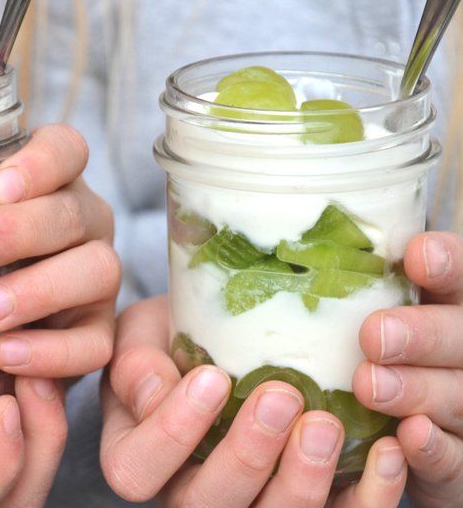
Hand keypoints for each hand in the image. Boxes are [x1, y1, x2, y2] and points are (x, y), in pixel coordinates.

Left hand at [0, 124, 120, 380]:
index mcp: (53, 181)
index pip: (66, 149)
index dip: (39, 164)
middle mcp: (84, 221)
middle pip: (73, 211)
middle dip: (19, 230)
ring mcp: (96, 276)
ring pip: (98, 271)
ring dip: (38, 290)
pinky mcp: (97, 332)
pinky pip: (94, 343)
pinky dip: (53, 352)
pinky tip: (6, 357)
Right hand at [101, 295, 406, 506]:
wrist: (215, 346)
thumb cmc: (171, 339)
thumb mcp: (141, 336)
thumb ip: (137, 359)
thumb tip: (152, 388)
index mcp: (138, 456)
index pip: (138, 468)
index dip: (173, 432)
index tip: (212, 377)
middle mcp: (187, 495)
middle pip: (208, 506)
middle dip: (248, 456)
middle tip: (282, 396)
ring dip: (303, 482)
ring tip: (327, 424)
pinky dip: (366, 497)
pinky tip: (385, 453)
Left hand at [354, 231, 462, 506]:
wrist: (414, 433)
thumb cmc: (377, 351)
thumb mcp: (370, 310)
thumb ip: (349, 285)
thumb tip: (267, 252)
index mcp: (447, 303)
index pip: (458, 273)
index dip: (445, 263)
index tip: (416, 256)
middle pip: (459, 337)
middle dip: (420, 334)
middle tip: (373, 335)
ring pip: (455, 395)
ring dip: (415, 390)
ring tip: (367, 385)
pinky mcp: (459, 458)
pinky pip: (454, 456)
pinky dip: (433, 448)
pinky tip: (408, 435)